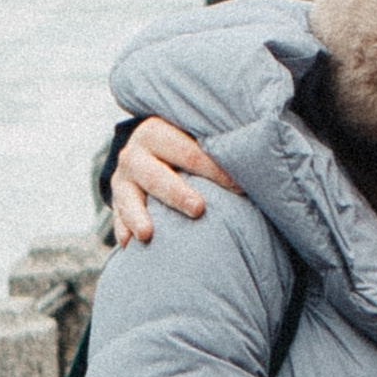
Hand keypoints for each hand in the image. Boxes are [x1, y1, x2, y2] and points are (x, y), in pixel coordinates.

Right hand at [109, 114, 239, 244]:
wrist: (147, 151)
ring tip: (147, 235)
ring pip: (128, 197)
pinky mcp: (117, 201)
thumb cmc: (185, 148)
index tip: (239, 188)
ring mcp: (122, 179)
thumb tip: (259, 166)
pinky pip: (118, 218)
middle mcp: (135, 153)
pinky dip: (123, 230)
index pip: (189, 152)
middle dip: (177, 193)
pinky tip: (128, 245)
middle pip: (156, 174)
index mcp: (158, 132)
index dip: (215, 170)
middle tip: (198, 209)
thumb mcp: (195, 139)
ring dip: (138, 215)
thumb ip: (217, 147)